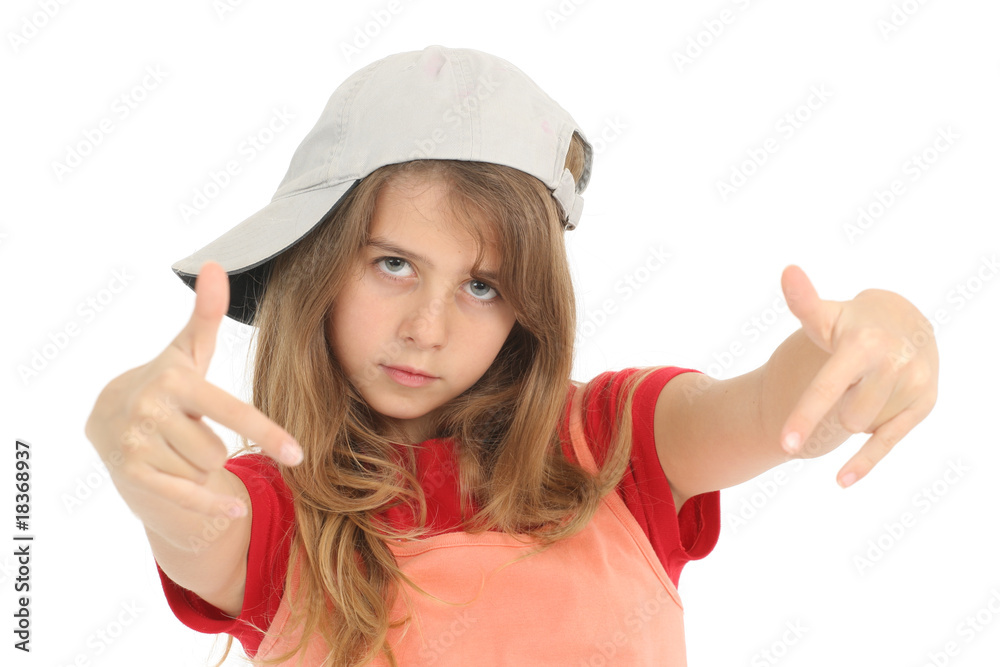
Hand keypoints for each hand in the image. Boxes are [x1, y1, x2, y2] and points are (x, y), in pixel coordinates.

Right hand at [85, 261, 301, 518]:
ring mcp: (137, 444)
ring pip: (202, 469)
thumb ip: (205, 313)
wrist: (105, 418)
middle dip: (214, 446)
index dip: (267, 434)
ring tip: (178, 448)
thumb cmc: (164, 383)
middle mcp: (152, 410)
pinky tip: (234, 512)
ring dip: (200, 466)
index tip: (298, 454)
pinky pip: (184, 495)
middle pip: (219, 448)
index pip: (231, 412)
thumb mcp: (186, 351)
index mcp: (175, 380)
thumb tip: (216, 264)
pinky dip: (210, 506)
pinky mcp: (130, 473)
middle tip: (190, 433)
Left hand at [778, 265, 938, 487]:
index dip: (805, 416)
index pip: (827, 388)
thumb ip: (804, 300)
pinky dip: (865, 462)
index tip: (784, 444)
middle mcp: (894, 364)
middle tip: (848, 376)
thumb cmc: (852, 322)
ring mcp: (914, 385)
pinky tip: (842, 480)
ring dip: (852, 414)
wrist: (905, 323)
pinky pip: (889, 442)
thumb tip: (787, 271)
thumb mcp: (826, 315)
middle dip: (836, 406)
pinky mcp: (925, 404)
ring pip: (861, 426)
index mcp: (863, 345)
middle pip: (845, 417)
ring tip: (863, 383)